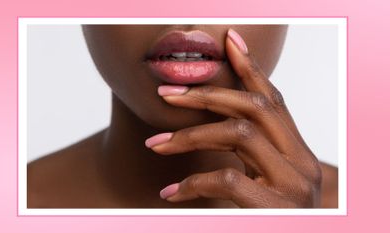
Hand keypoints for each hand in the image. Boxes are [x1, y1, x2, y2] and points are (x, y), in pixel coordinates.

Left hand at [145, 28, 321, 207]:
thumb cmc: (272, 217)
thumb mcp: (265, 181)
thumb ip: (250, 156)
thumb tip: (213, 126)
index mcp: (298, 151)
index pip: (275, 99)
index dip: (251, 67)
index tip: (228, 42)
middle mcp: (302, 162)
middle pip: (254, 107)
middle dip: (206, 95)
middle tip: (167, 96)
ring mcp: (293, 185)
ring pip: (238, 134)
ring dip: (190, 135)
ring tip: (156, 144)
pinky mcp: (276, 209)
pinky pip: (228, 179)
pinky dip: (193, 182)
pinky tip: (172, 194)